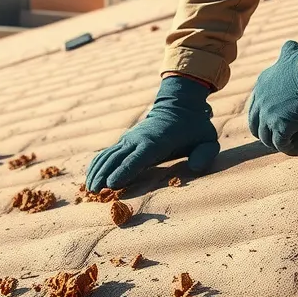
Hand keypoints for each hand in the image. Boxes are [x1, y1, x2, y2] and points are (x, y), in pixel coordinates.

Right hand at [85, 76, 218, 192]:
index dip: (125, 170)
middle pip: (117, 158)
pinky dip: (97, 164)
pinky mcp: (125, 140)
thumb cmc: (195, 127)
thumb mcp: (208, 139)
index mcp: (158, 141)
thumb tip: (195, 168)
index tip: (112, 183)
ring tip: (89, 189)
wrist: (179, 105)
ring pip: (109, 155)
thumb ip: (205, 154)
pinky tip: (90, 177)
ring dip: (98, 171)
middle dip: (105, 174)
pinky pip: (107, 153)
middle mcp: (139, 139)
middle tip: (94, 192)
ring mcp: (130, 138)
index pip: (138, 158)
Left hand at [248, 40, 297, 154]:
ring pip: (266, 137)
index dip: (268, 113)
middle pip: (256, 125)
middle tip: (284, 131)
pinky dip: (289, 146)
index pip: (257, 106)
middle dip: (268, 131)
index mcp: (261, 85)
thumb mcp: (292, 52)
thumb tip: (292, 47)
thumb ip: (287, 52)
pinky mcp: (280, 127)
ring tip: (295, 136)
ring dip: (279, 140)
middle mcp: (260, 101)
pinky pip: (280, 144)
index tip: (284, 114)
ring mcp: (268, 116)